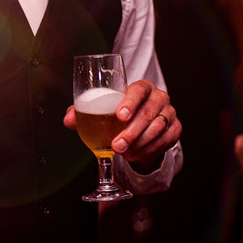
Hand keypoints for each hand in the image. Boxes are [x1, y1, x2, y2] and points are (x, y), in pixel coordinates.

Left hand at [64, 79, 179, 170]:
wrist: (140, 128)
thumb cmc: (118, 115)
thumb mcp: (101, 112)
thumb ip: (83, 113)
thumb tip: (67, 120)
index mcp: (141, 87)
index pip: (138, 90)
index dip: (130, 102)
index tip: (119, 115)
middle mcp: (159, 97)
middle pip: (147, 113)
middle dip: (131, 132)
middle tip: (117, 145)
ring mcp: (169, 113)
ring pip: (157, 129)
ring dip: (139, 143)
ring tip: (124, 152)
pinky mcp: (175, 129)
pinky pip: (165, 141)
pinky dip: (149, 150)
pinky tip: (135, 155)